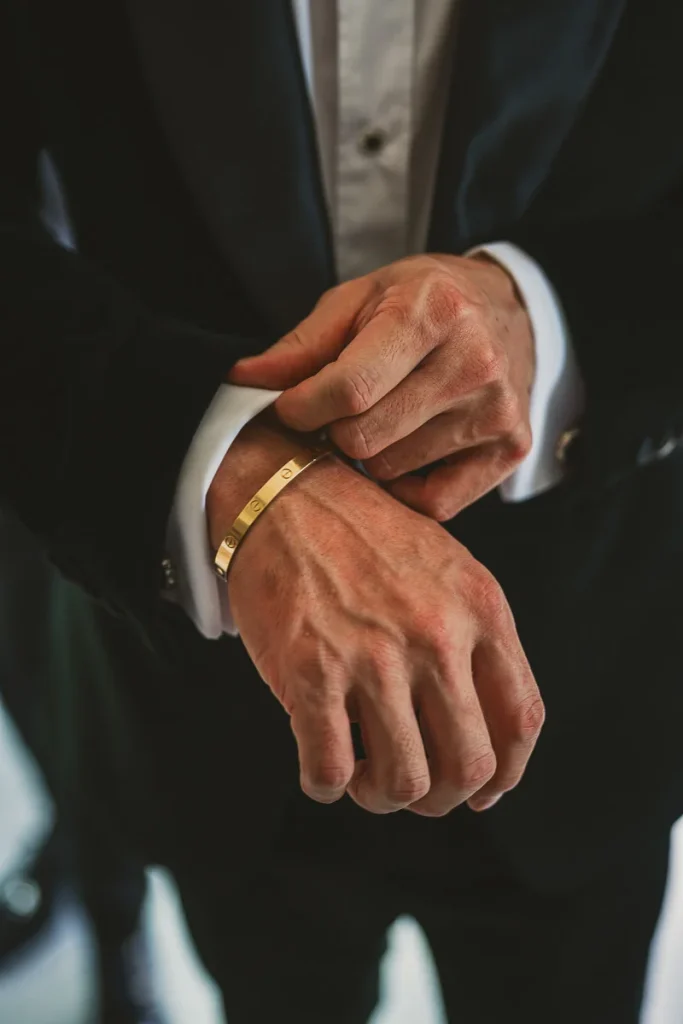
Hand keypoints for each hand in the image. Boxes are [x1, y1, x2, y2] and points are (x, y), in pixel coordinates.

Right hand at [208, 417, 542, 815]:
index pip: (521, 719)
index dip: (506, 774)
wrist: (282, 495)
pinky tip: (322, 767)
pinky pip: (329, 770)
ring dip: (383, 797)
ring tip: (364, 774)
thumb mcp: (447, 567)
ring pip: (404, 781)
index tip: (483, 790)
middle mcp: (436, 635)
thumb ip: (474, 637)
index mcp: (480, 608)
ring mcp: (374, 656)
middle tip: (413, 786)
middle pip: (468, 765)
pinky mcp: (310, 671)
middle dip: (441, 797)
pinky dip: (326, 786)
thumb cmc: (361, 533)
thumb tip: (483, 731)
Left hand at [231, 254, 534, 520]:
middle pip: (364, 437)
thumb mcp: (360, 299)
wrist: (506, 310)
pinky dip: (406, 488)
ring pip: (391, 470)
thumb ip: (302, 345)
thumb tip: (243, 382)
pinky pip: (434, 503)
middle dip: (333, 430)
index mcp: (433, 312)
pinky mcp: (512, 449)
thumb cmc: (423, 302)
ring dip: (370, 454)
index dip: (301, 408)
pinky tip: (406, 450)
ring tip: (382, 419)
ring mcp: (498, 412)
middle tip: (337, 413)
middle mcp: (474, 363)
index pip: (347, 389)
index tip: (290, 407)